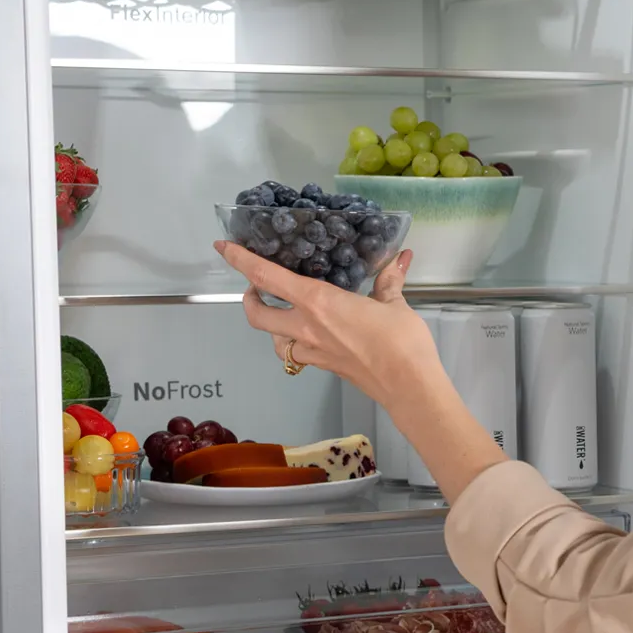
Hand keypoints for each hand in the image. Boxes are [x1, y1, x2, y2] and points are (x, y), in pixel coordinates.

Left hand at [216, 241, 441, 408]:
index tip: (223, 247)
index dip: (240, 259)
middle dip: (248, 298)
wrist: (408, 386)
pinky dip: (295, 343)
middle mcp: (306, 326)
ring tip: (283, 312)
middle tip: (256, 286)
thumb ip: (390, 280)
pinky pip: (297, 354)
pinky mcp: (324, 366)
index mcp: (318, 301)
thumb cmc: (400, 341)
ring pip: (274, 339)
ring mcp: (312, 351)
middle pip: (257, 314)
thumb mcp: (395, 303)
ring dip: (270, 325)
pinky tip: (312, 335)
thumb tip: (401, 258)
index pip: (266, 276)